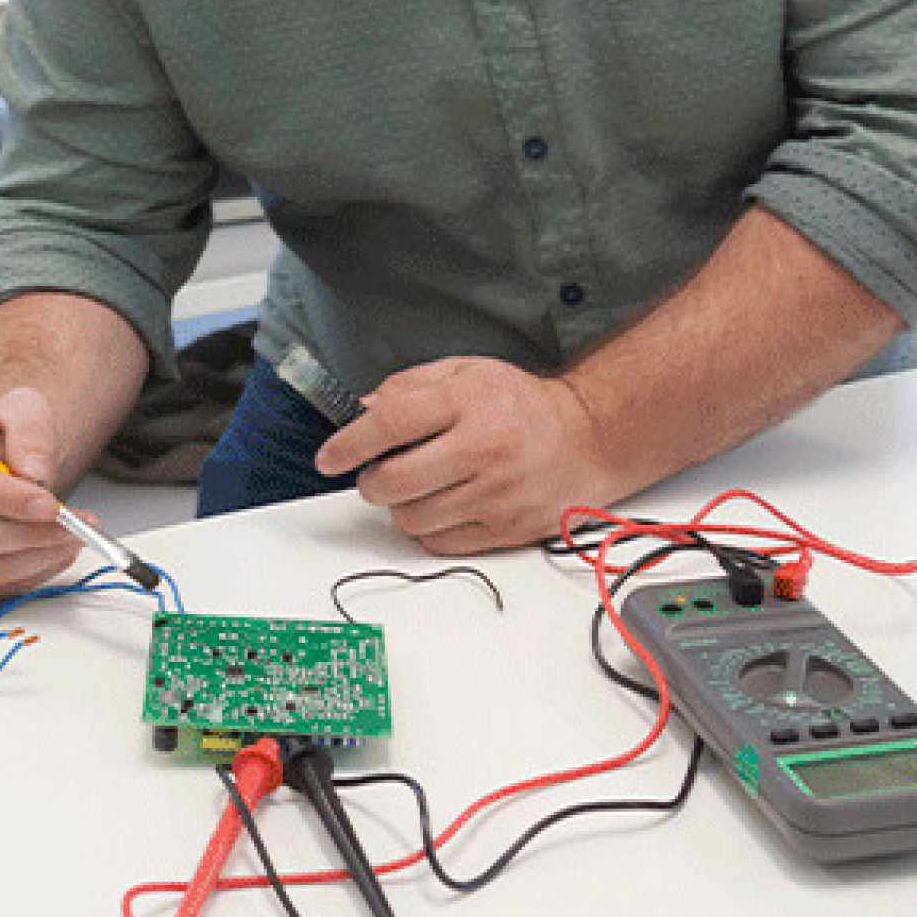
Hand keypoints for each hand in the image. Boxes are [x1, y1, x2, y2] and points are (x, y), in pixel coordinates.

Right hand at [0, 386, 82, 598]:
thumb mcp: (20, 409)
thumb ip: (29, 430)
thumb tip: (33, 472)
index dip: (4, 498)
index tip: (48, 504)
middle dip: (25, 534)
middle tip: (70, 525)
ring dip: (33, 557)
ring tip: (72, 536)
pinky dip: (29, 574)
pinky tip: (55, 550)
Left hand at [314, 358, 606, 553]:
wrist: (587, 438)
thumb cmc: (521, 405)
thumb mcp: (466, 372)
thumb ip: (409, 386)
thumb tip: (362, 409)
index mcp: (469, 401)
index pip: (390, 423)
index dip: (349, 443)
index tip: (328, 457)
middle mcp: (484, 448)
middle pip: (394, 481)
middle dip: (371, 481)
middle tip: (377, 474)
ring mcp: (497, 494)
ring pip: (412, 518)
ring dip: (400, 506)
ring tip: (418, 487)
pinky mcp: (507, 529)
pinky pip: (440, 543)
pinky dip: (428, 528)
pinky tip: (442, 506)